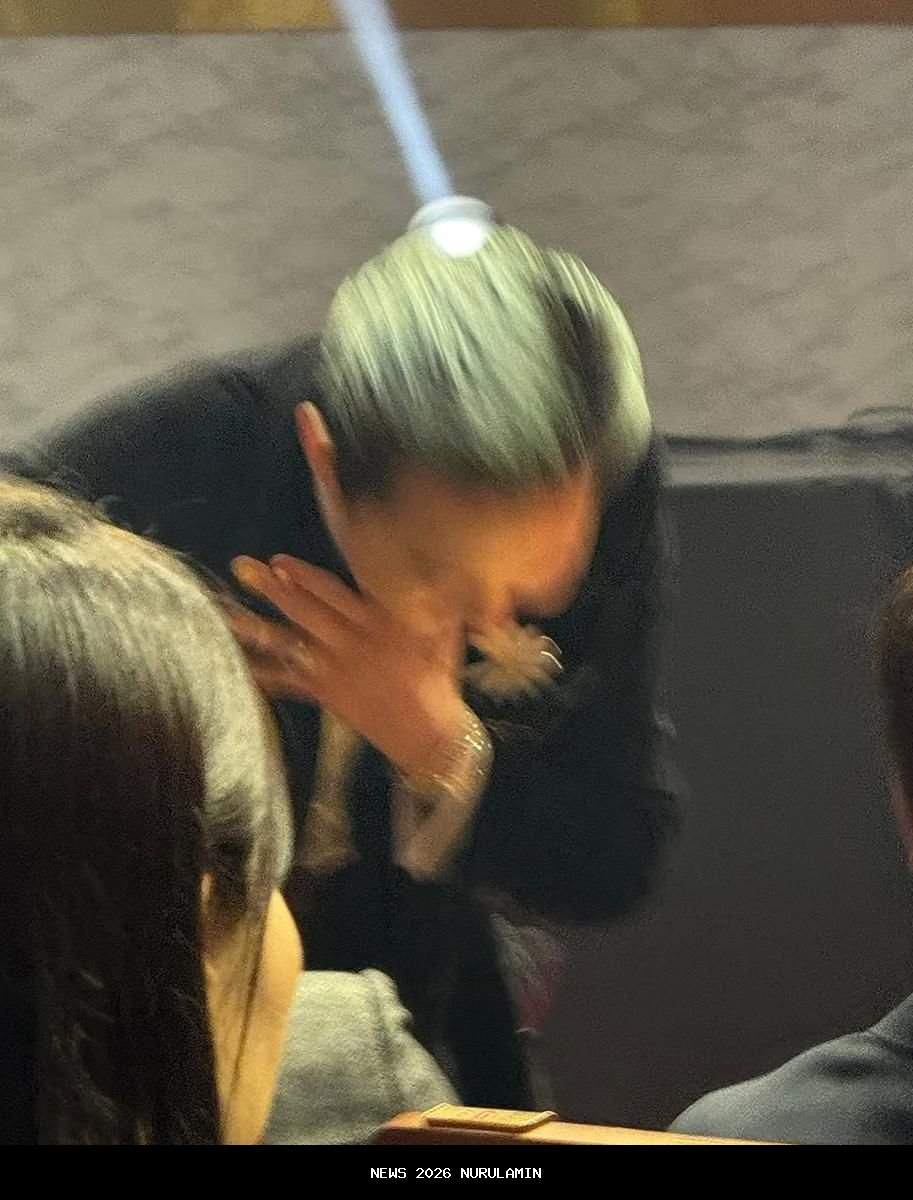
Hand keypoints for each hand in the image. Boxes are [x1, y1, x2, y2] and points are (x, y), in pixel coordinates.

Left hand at [227, 553, 467, 777]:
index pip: (336, 592)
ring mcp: (334, 670)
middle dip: (272, 588)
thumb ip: (432, 596)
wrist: (429, 735)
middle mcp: (352, 644)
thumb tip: (432, 564)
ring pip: (289, 644)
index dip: (304, 575)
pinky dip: (261, 672)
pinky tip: (234, 662)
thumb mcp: (440, 630)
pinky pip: (287, 681)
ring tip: (224, 611)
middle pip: (304, 611)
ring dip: (255, 625)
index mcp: (380, 624)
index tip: (279, 559)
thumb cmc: (437, 676)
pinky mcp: (325, 693)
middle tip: (241, 567)